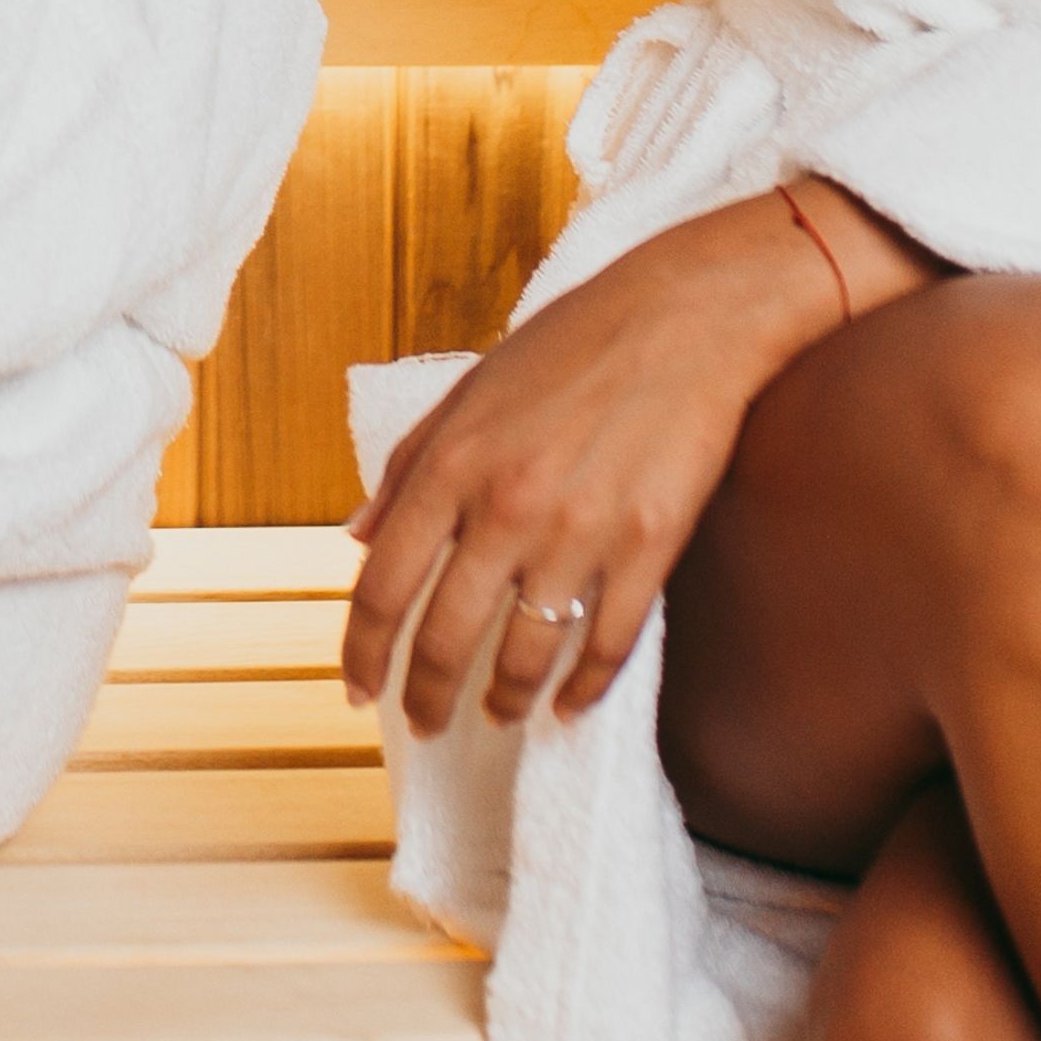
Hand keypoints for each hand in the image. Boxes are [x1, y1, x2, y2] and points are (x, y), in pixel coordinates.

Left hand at [343, 181, 948, 734]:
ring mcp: (580, 533)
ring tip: (500, 712)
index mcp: (451, 463)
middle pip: (445, 639)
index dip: (363, 654)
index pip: (382, 588)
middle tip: (428, 724)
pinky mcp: (648, 548)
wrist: (684, 316)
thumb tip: (356, 537)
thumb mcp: (468, 388)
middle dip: (427, 698)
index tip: (359, 690)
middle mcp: (506, 506)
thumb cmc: (572, 343)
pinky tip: (570, 703)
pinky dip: (583, 689)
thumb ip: (407, 465)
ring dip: (505, 699)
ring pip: (524, 656)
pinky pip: (605, 647)